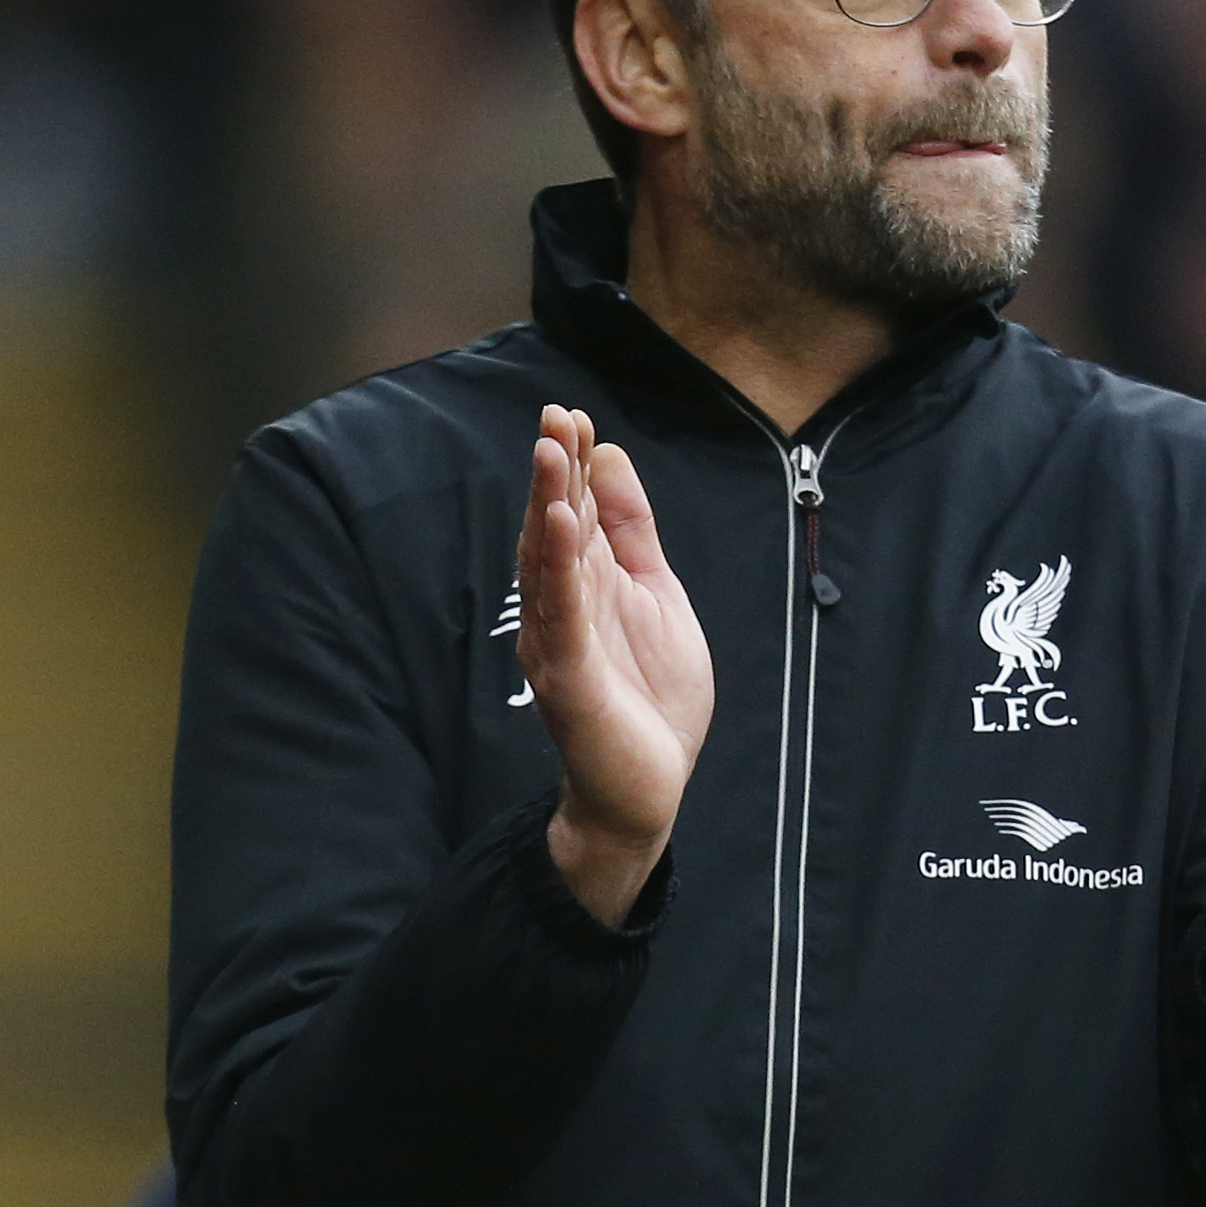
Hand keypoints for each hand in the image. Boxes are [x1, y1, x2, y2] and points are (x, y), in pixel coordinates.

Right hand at [518, 406, 714, 923]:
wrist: (648, 791)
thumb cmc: (650, 699)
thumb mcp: (657, 595)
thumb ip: (632, 533)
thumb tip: (612, 459)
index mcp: (586, 588)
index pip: (574, 514)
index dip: (575, 465)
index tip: (575, 416)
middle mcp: (561, 610)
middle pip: (554, 529)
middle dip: (556, 471)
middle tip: (554, 416)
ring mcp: (559, 643)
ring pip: (548, 564)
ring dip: (548, 505)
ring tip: (551, 452)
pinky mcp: (568, 679)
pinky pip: (560, 615)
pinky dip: (556, 568)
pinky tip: (554, 525)